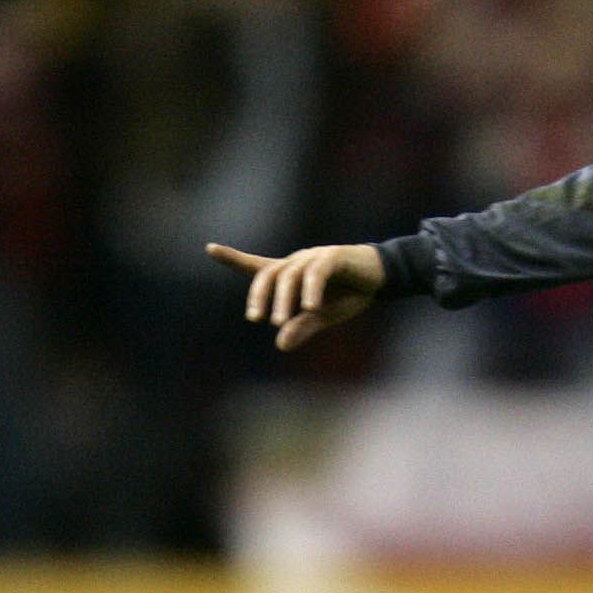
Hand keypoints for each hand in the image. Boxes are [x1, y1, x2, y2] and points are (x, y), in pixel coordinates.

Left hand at [209, 241, 386, 349]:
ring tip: (278, 322)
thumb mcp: (324, 316)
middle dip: (259, 295)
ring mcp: (315, 257)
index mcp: (291, 275)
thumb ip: (303, 327)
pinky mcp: (334, 257)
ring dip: (282, 300)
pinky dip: (310, 290)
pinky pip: (316, 272)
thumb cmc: (349, 294)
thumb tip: (280, 345)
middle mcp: (298, 262)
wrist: (382, 278)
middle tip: (255, 319)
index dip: (233, 258)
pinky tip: (310, 307)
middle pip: (268, 273)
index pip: (257, 266)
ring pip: (289, 275)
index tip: (210, 248)